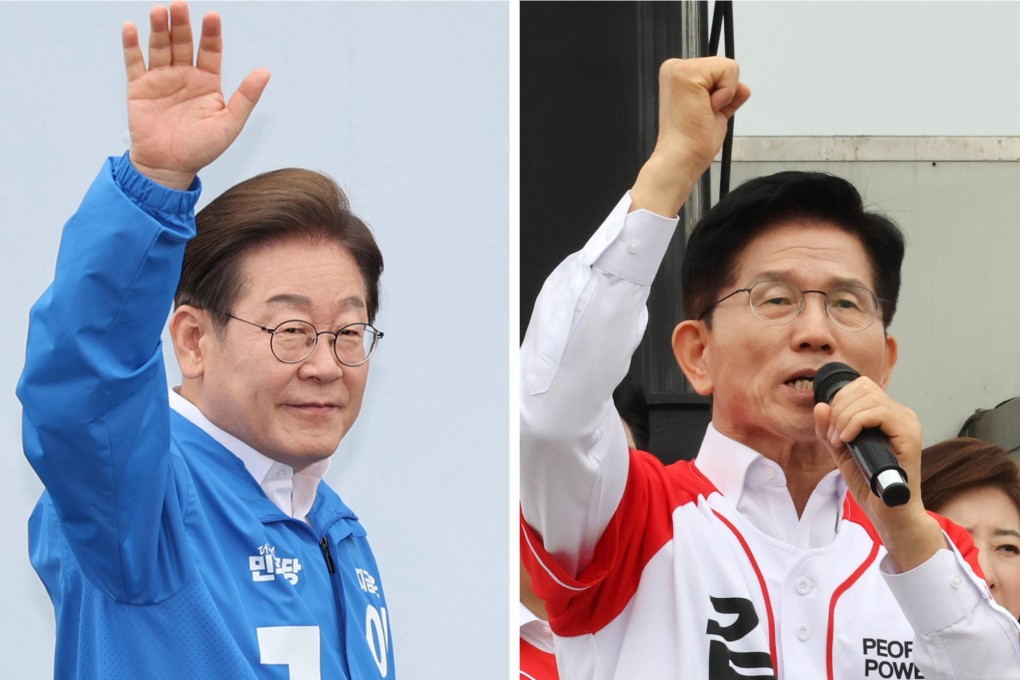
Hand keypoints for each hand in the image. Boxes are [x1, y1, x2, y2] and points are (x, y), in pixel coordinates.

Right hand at [123, 2, 270, 188]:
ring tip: (160, 10)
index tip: (212, 16)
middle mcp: (185, 76)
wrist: (169, 168)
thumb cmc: (202, 150)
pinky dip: (131, 45)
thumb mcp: (229, 124)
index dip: (211, 34)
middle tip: (179, 4)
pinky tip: (131, 28)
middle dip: (182, 23)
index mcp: (208, 82)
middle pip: (183, 42)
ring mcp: (161, 79)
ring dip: (159, 28)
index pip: (210, 51)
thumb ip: (246, 97)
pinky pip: (134, 62)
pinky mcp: (139, 87)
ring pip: (160, 47)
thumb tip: (265, 72)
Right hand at [631, 57, 749, 216]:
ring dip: (725, 93)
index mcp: (677, 77)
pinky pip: (728, 70)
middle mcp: (674, 69)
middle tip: (703, 113)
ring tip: (703, 111)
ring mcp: (678, 69)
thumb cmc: (692, 143)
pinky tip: (706, 107)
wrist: (682, 157)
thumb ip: (728, 95)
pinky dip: (726, 93)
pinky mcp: (686, 73)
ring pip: (727, 66)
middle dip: (724, 92)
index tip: (702, 112)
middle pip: (723, 65)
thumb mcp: (716, 112)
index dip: (720, 93)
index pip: (717, 70)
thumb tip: (743, 88)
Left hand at [812, 377, 944, 571]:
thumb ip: (829, 430)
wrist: (888, 512)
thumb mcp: (841, 452)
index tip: (831, 427)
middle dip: (838, 409)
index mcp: (888, 415)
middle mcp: (901, 415)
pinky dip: (855, 423)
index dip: (840, 399)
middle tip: (833, 437)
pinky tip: (846, 440)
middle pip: (864, 388)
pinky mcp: (910, 436)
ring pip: (870, 399)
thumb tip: (820, 405)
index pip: (861, 386)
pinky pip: (880, 413)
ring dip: (844, 418)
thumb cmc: (869, 484)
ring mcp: (908, 424)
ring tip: (839, 441)